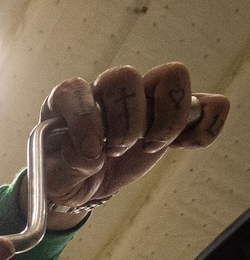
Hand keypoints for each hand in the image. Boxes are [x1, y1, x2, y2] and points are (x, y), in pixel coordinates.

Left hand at [41, 63, 228, 220]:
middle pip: (126, 76)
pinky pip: (206, 102)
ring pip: (171, 76)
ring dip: (166, 119)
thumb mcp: (54, 176)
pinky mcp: (167, 116)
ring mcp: (141, 100)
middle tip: (116, 151)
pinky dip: (205, 123)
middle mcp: (106, 91)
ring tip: (149, 147)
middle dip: (126, 122)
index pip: (77, 89)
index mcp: (68, 100)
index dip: (85, 120)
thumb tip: (92, 153)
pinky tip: (186, 145)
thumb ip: (68, 163)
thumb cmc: (62, 173)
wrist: (80, 183)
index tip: (90, 152)